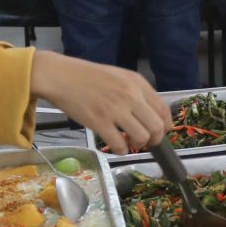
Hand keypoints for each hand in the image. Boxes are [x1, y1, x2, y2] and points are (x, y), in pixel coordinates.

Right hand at [29, 52, 170, 154]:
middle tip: (145, 142)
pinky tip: (116, 146)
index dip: (165, 126)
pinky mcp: (100, 123)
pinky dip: (121, 150)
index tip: (159, 132)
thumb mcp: (119, 76)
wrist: (61, 76)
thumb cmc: (88, 76)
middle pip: (156, 127)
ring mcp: (116, 110)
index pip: (163, 110)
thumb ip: (135, 92)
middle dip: (154, 139)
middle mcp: (130, 96)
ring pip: (142, 137)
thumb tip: (148, 115)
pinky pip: (120, 145)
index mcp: (137, 83)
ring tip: (128, 142)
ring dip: (137, 144)